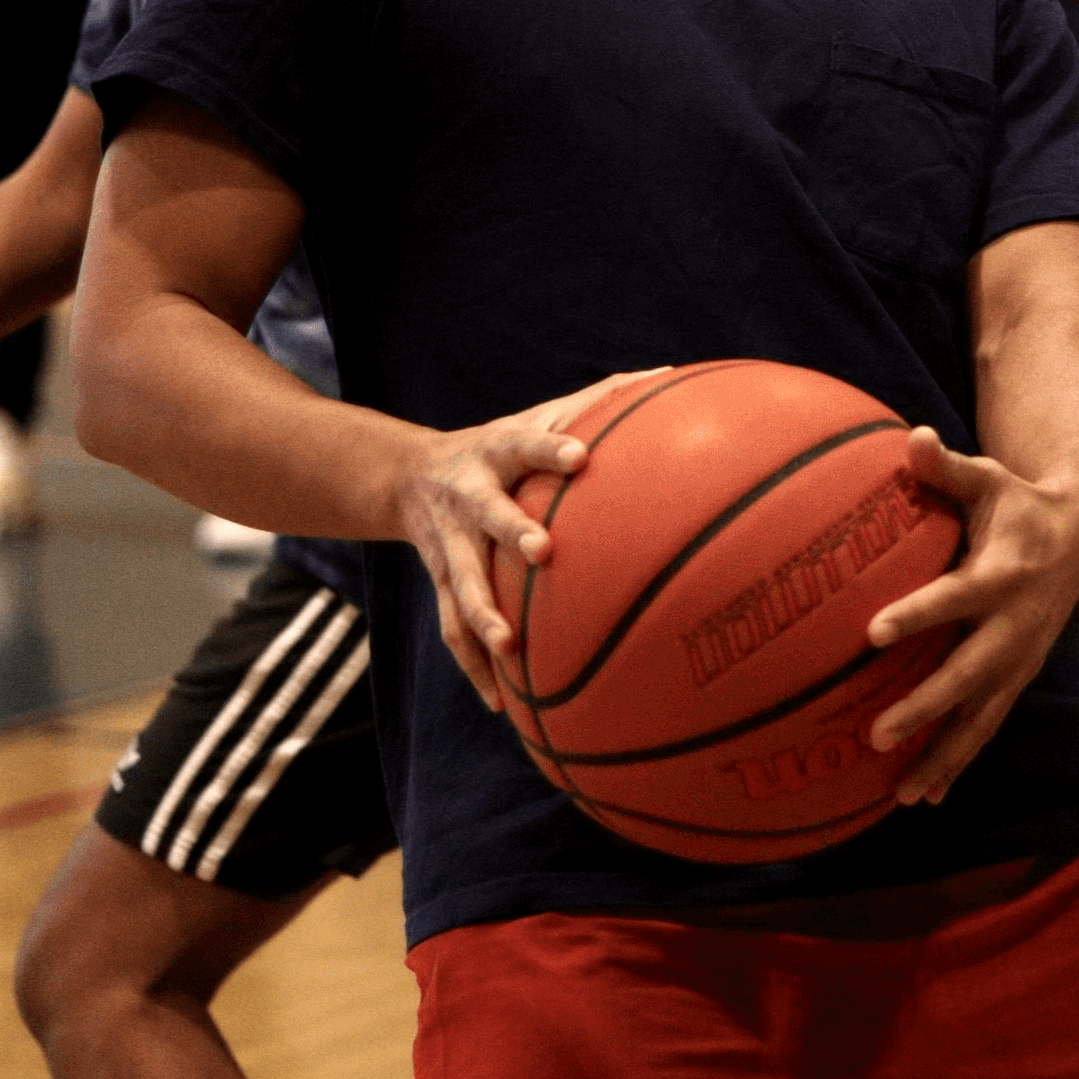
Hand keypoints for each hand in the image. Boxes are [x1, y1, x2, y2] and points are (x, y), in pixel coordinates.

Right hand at [398, 368, 663, 710]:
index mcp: (497, 452)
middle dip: (512, 529)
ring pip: (462, 583)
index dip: (549, 447)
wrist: (409, 477)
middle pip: (487, 514)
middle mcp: (468, 497)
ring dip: (484, 615)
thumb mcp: (535, 415)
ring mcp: (449, 544)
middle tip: (542, 551)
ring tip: (511, 649)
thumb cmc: (503, 446)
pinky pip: (454, 628)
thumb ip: (600, 399)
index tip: (580, 456)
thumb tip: (669, 375)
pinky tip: (502, 704)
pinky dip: (475, 667)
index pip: (524, 443)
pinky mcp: (441, 582)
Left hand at [860, 427, 1078, 805]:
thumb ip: (947, 466)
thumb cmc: (1017, 501)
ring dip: (945, 755)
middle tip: (876, 734)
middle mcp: (1017, 624)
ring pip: (983, 715)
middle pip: (970, 672)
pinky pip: (989, 725)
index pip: (958, 596)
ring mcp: (1022, 657)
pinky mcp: (1020, 677)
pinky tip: (927, 797)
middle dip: (926, 707)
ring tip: (903, 794)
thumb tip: (912, 436)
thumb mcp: (989, 478)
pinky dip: (960, 762)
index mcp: (1005, 572)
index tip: (873, 632)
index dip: (919, 613)